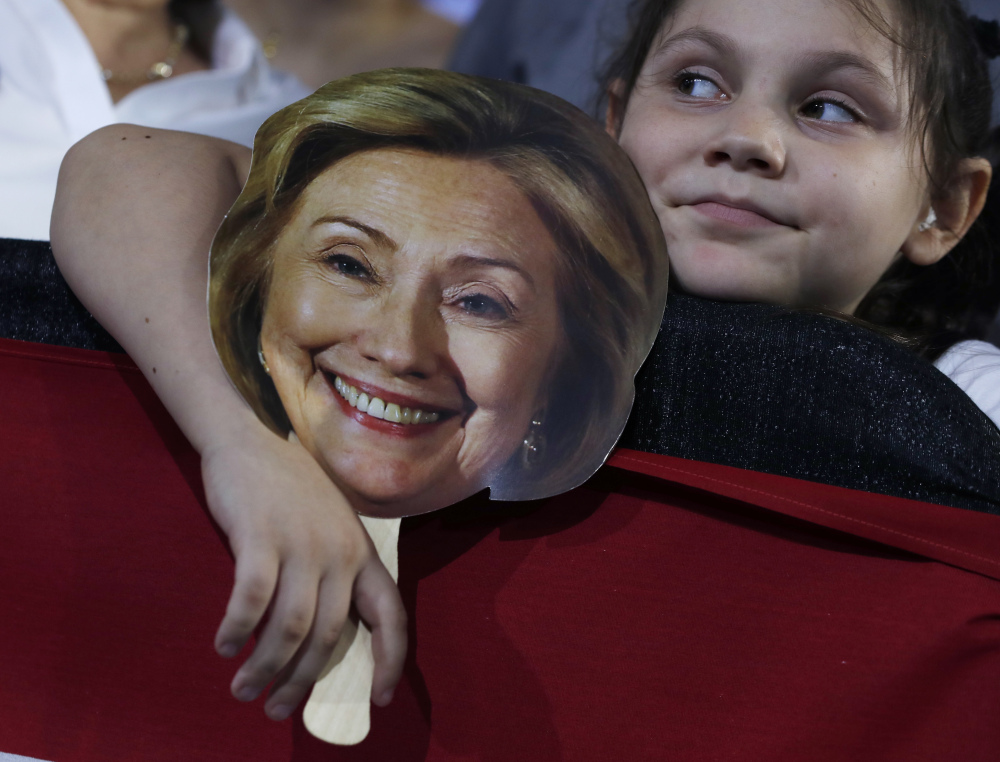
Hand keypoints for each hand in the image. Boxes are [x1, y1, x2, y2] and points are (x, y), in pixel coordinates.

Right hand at [200, 424, 406, 720]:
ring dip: (266, 666)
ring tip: (243, 689)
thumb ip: (335, 571)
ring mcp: (301, 543)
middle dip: (302, 681)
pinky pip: (251, 599)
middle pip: (329, 635)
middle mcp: (339, 551)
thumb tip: (324, 634)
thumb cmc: (290, 488)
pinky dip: (237, 629)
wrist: (252, 437)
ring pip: (291, 626)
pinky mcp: (261, 536)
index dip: (390, 660)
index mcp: (361, 552)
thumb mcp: (331, 527)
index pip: (391, 614)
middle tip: (275, 708)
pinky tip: (223, 646)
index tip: (378, 698)